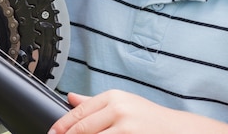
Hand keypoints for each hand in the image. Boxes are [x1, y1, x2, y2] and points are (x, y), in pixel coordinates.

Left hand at [48, 91, 163, 133]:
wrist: (175, 130)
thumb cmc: (147, 117)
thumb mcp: (121, 103)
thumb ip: (93, 102)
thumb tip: (69, 98)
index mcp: (113, 97)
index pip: (79, 113)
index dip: (62, 126)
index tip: (52, 133)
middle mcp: (118, 110)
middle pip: (82, 129)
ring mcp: (126, 128)